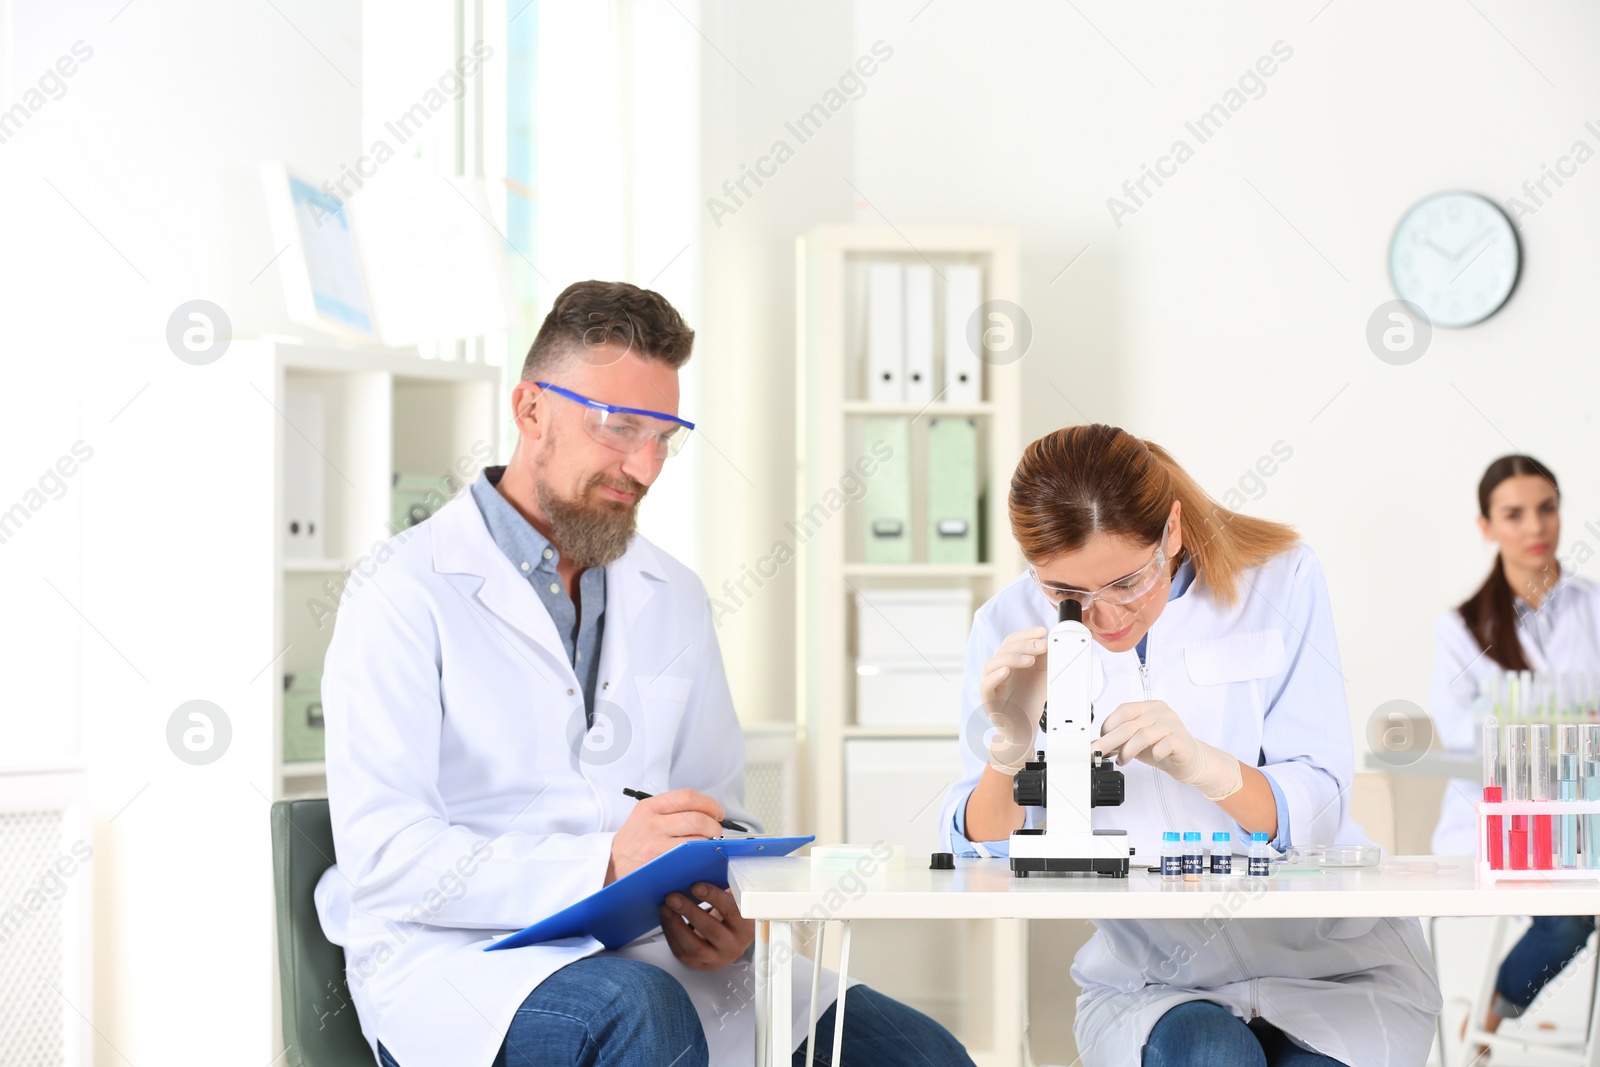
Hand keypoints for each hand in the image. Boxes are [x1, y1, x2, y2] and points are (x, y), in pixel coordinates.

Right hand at [607, 788, 725, 883]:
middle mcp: (653, 821)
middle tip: (716, 830)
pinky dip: (700, 855)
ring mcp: (655, 841)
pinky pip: (688, 855)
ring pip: (696, 838)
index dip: (709, 804)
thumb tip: (704, 812)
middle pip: (697, 818)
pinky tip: (701, 856)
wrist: (611, 863)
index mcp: (651, 806)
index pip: (688, 797)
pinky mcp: (658, 860)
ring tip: (710, 844)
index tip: (716, 811)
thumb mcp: (644, 816)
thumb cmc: (633, 841)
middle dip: (714, 825)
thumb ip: (670, 810)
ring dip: (710, 842)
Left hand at [659, 882, 753, 970]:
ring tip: (665, 908)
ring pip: (694, 947)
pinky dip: (672, 936)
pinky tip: (666, 920)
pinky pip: (684, 954)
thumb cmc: (731, 912)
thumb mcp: (734, 901)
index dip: (713, 897)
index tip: (696, 886)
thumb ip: (724, 888)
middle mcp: (735, 946)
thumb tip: (699, 868)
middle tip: (672, 897)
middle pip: (711, 930)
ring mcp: (718, 959)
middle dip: (689, 911)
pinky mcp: (702, 966)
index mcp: (747, 926)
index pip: (731, 911)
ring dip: (676, 926)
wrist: (732, 938)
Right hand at [979, 626, 1048, 774]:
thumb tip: (1053, 642)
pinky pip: (985, 685)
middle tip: (1043, 645)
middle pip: (1005, 649)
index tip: (1043, 631)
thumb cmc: (1031, 703)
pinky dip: (994, 676)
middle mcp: (998, 670)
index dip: (1027, 634)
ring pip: (992, 663)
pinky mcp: (988, 700)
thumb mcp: (1044, 678)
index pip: (1013, 641)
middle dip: (1025, 644)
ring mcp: (991, 684)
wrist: (1024, 731)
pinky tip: (1006, 671)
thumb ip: (1046, 661)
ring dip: (1012, 657)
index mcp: (1010, 662)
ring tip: (1029, 659)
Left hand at [1096, 700, 1242, 800]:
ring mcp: (1172, 724)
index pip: (1124, 710)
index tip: (1099, 739)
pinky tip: (1152, 758)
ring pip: (1142, 735)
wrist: (1191, 760)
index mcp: (1149, 707)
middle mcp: (1160, 712)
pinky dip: (1153, 753)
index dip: (1109, 725)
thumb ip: (1119, 741)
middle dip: (1109, 741)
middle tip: (1098, 753)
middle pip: (1129, 725)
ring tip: (1122, 761)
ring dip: (1128, 750)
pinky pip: (1162, 745)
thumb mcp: (1137, 742)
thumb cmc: (1163, 748)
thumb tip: (1097, 744)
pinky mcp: (1180, 740)